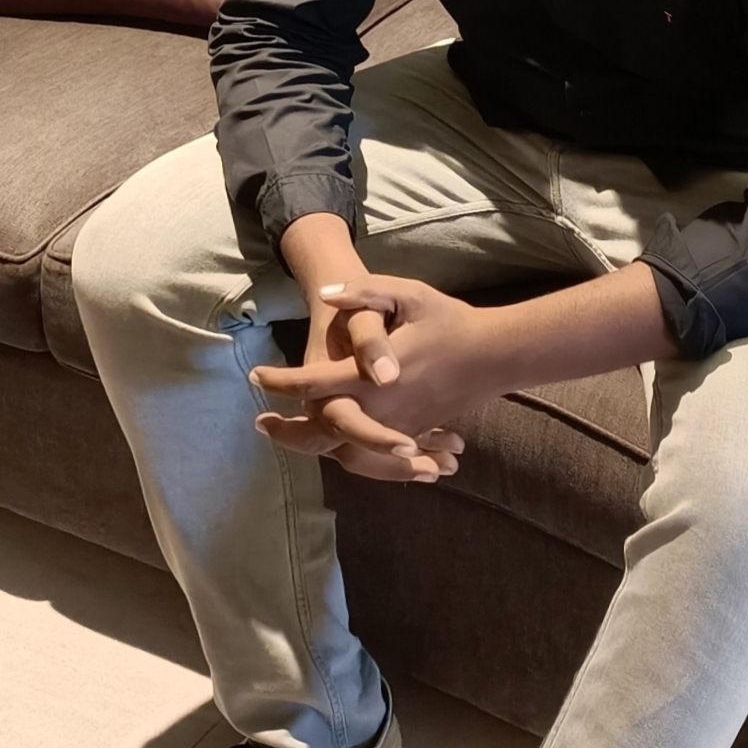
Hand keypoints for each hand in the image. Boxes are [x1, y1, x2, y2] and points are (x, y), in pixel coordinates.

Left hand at [253, 277, 496, 484]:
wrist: (493, 356)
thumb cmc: (449, 321)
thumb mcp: (408, 294)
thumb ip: (364, 292)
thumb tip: (325, 294)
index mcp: (368, 376)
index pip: (311, 383)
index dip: (278, 381)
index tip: (254, 376)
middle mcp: (377, 408)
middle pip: (320, 430)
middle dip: (287, 430)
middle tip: (261, 424)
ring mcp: (394, 426)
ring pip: (344, 450)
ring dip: (313, 446)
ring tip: (288, 437)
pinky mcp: (410, 433)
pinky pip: (372, 455)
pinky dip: (347, 454)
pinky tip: (330, 446)